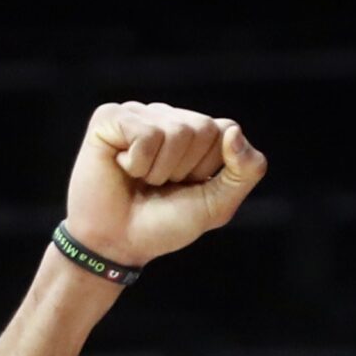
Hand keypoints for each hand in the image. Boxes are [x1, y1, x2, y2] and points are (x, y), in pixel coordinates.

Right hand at [64, 102, 267, 268]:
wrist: (119, 242)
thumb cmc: (165, 222)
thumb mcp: (218, 204)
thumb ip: (245, 171)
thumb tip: (234, 131)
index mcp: (196, 132)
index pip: (226, 129)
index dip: (210, 166)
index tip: (189, 185)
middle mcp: (168, 116)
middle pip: (203, 128)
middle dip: (186, 168)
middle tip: (162, 184)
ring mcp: (139, 113)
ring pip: (176, 131)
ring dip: (160, 170)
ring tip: (142, 179)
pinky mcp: (110, 117)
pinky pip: (145, 134)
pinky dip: (137, 164)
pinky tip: (122, 168)